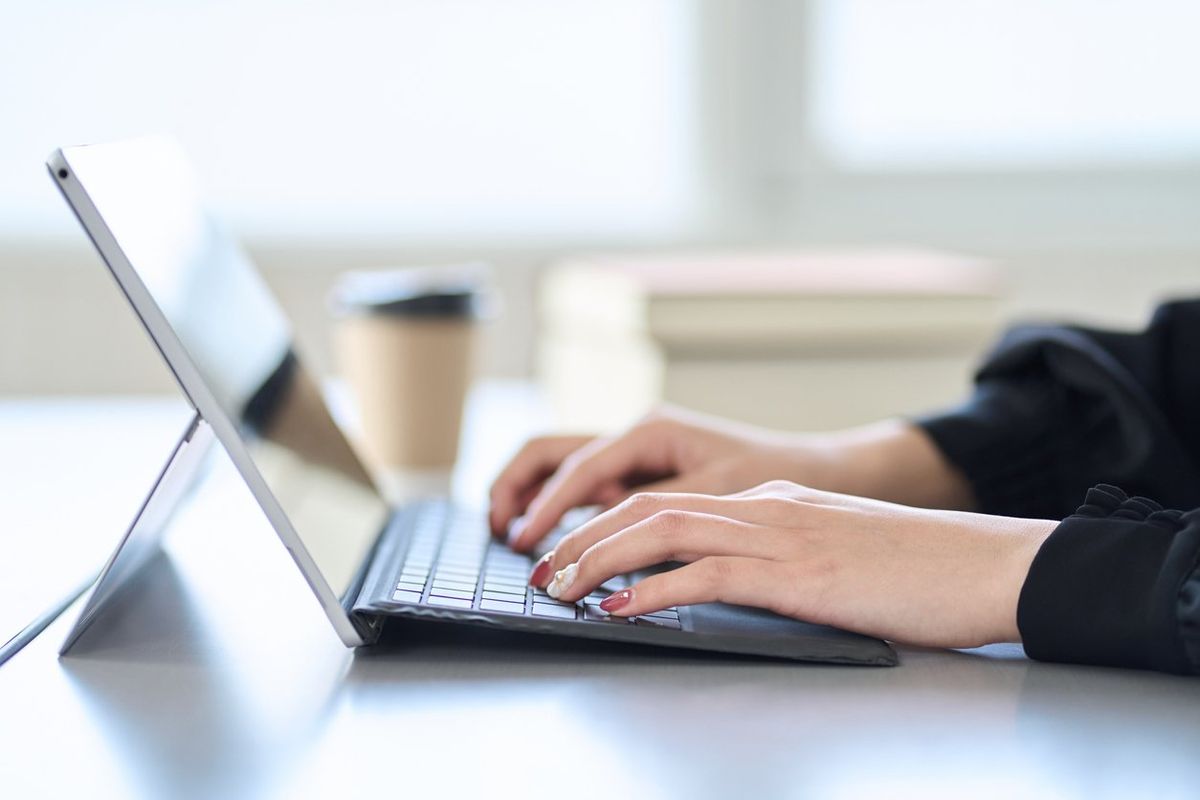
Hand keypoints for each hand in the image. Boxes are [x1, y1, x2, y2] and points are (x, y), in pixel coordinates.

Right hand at [489, 406, 839, 550]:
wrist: (815, 471)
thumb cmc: (774, 475)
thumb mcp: (715, 496)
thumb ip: (658, 513)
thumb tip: (606, 538)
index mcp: (649, 430)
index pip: (577, 467)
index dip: (545, 507)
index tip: (523, 542)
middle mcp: (634, 436)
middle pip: (550, 452)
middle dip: (516, 487)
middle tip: (498, 531)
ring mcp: (635, 455)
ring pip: (561, 467)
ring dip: (530, 496)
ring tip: (511, 536)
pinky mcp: (642, 476)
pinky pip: (586, 488)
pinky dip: (561, 509)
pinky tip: (551, 538)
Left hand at [529, 481, 1056, 648]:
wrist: (987, 564)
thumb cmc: (921, 570)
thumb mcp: (837, 555)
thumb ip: (783, 560)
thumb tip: (734, 583)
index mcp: (773, 503)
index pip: (673, 501)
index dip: (613, 525)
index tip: (575, 553)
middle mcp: (766, 508)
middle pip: (651, 507)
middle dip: (586, 536)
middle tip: (544, 568)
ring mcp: (779, 535)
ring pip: (664, 531)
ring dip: (599, 558)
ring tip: (558, 585)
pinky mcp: (795, 572)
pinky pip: (705, 575)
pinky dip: (650, 590)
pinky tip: (618, 608)